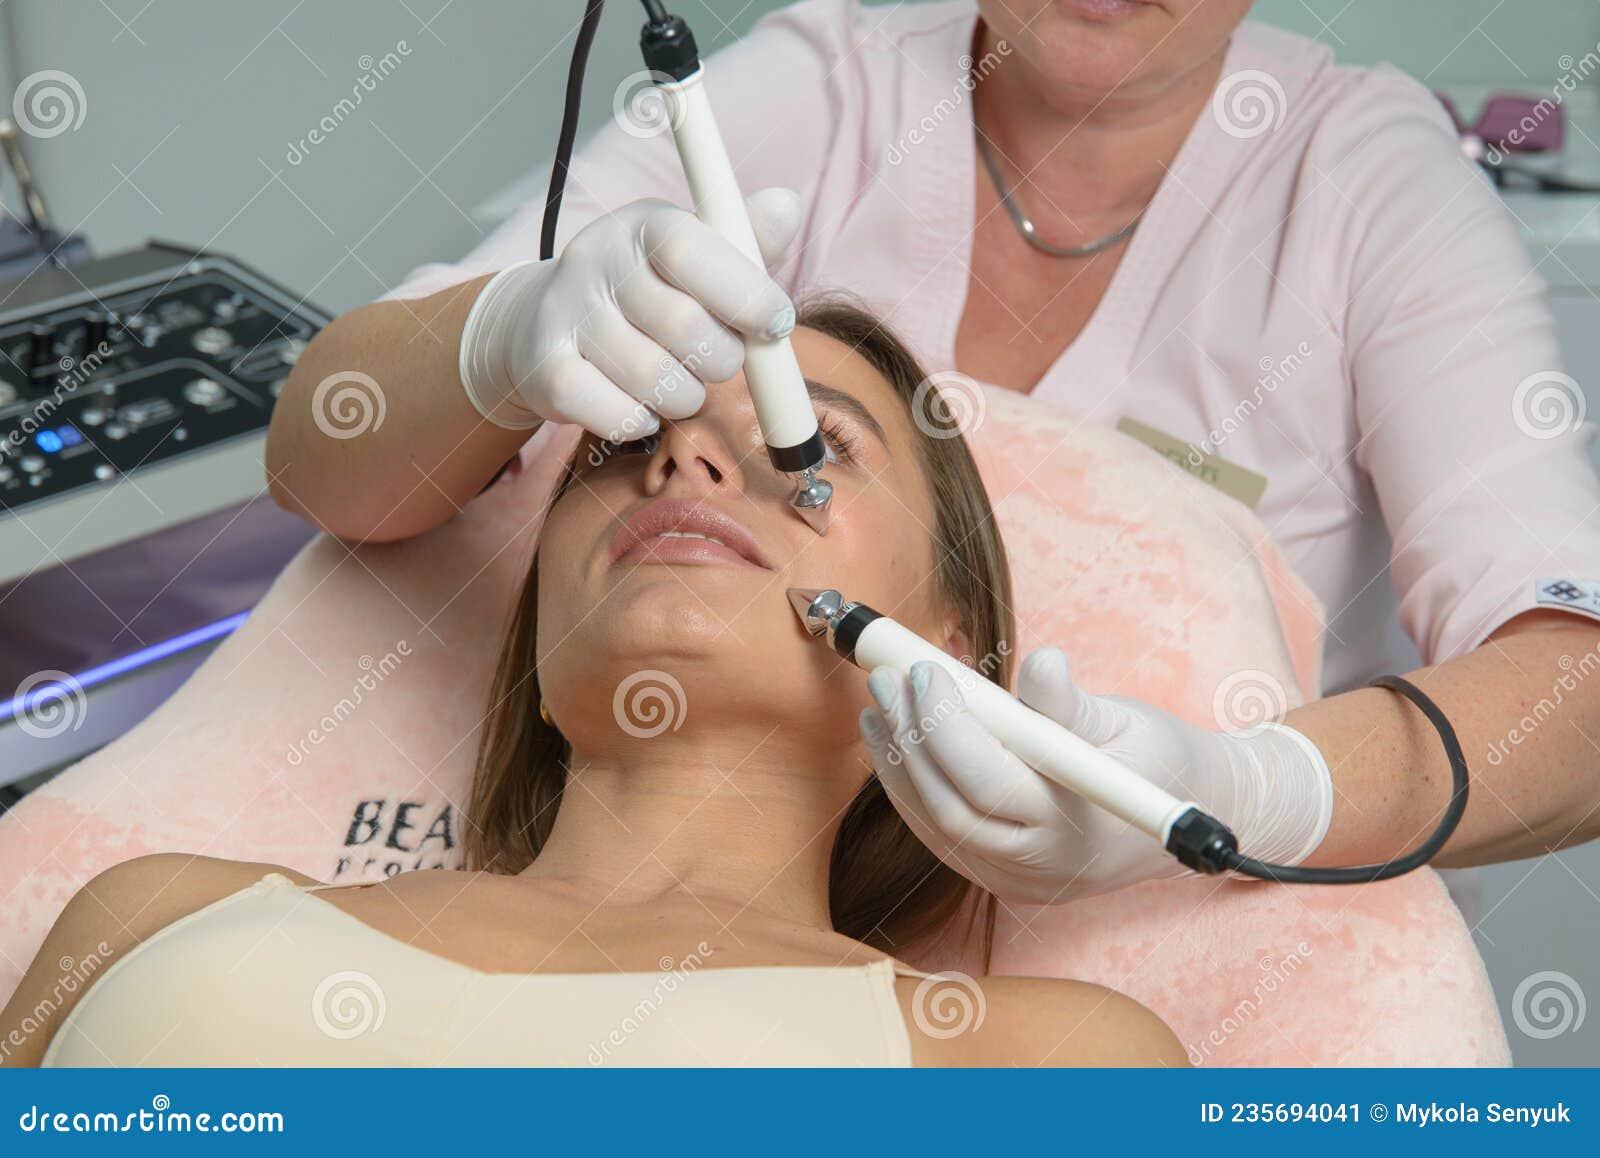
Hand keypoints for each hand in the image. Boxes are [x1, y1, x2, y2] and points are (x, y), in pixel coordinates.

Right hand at [458, 188, 801, 435]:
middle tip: (722, 360)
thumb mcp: (696, 254)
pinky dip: (642, 421)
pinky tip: (643, 406)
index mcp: (639, 224)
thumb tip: (787, 205)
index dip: (745, 292)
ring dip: (687, 396)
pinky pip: (616, 415)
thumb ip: (745, 238)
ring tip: (682, 384)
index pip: (689, 250)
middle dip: (723, 358)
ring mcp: (564, 316)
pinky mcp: (545, 371)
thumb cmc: (646, 290)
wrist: (542, 323)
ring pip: (654, 379)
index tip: (777, 322)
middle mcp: (594, 260)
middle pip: (682, 325)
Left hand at [860, 649, 1333, 903]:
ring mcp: (1016, 879)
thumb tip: (1044, 664)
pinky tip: (894, 741)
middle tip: (887, 678)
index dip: (948, 727)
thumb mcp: (1127, 723)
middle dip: (912, 739)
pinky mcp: (999, 875)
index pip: (991, 784)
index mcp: (1078, 826)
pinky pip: (940, 834)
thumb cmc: (1157, 758)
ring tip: (880, 703)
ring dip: (898, 762)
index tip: (925, 671)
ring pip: (935, 826)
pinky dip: (910, 787)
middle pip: (951, 808)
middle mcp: (1042, 866)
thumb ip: (1072, 705)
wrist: (1186, 815)